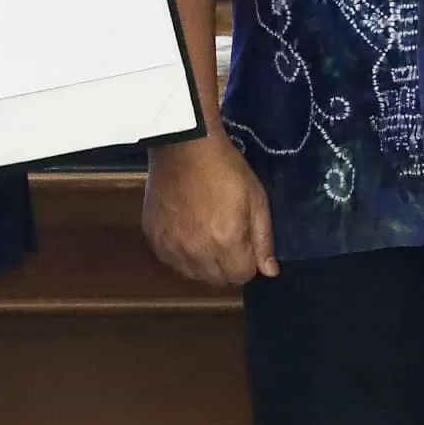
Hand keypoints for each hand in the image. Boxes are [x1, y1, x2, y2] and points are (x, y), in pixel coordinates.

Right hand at [142, 135, 277, 287]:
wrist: (183, 145)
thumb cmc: (226, 169)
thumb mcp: (256, 199)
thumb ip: (263, 240)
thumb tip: (269, 272)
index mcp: (226, 242)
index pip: (242, 277)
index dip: (248, 262)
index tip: (244, 242)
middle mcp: (197, 251)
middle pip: (217, 279)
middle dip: (227, 265)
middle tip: (226, 237)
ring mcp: (171, 245)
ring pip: (193, 274)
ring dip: (203, 262)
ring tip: (204, 234)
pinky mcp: (154, 237)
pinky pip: (171, 261)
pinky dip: (180, 253)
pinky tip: (185, 231)